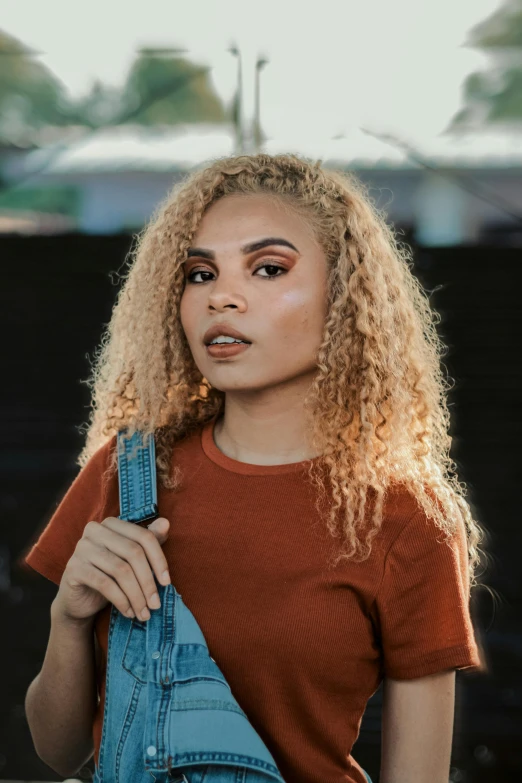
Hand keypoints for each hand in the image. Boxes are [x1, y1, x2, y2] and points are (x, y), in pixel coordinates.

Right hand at [51, 517, 170, 624]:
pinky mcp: (74, 568)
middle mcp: (95, 530)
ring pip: (121, 570)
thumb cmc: (109, 576)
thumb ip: (148, 541)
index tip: (167, 583)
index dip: (159, 559)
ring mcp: (82, 548)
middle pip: (133, 553)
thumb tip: (166, 523)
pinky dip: (121, 600)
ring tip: (144, 613)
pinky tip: (128, 612)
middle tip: (155, 604)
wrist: (78, 600)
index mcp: (112, 524)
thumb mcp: (131, 560)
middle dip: (148, 582)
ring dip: (136, 596)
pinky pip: (105, 584)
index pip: (144, 536)